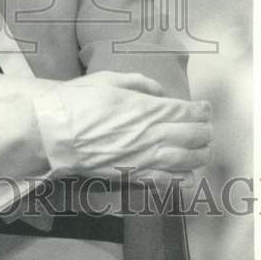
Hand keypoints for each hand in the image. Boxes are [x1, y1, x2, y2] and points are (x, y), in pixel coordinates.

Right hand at [37, 69, 212, 183]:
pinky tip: (188, 175)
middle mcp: (151, 134)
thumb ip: (139, 82)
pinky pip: (167, 180)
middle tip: (206, 128)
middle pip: (192, 136)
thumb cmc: (78, 101)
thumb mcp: (107, 78)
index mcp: (146, 108)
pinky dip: (183, 178)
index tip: (205, 108)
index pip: (187, 111)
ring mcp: (144, 158)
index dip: (201, 110)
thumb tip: (160, 92)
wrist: (54, 132)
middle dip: (205, 132)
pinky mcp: (134, 175)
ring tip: (203, 150)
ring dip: (200, 155)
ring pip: (186, 160)